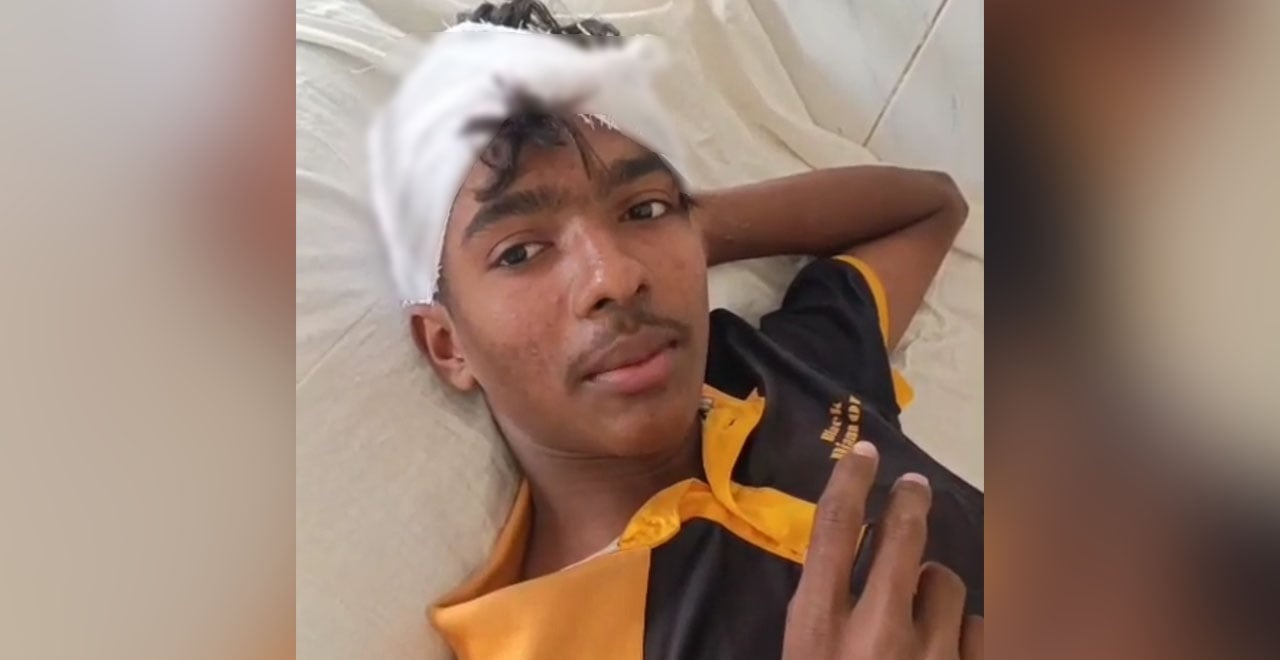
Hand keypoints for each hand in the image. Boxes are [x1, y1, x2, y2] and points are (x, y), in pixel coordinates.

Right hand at [782, 441, 982, 659]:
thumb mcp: (802, 655)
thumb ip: (821, 612)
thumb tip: (844, 566)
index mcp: (821, 627)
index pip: (836, 529)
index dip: (851, 482)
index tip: (864, 453)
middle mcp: (878, 631)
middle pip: (902, 536)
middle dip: (910, 502)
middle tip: (914, 486)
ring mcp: (931, 655)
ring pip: (945, 582)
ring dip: (933, 587)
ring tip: (923, 614)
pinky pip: (977, 626)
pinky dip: (962, 631)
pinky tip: (949, 645)